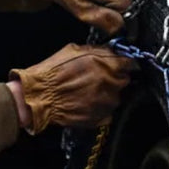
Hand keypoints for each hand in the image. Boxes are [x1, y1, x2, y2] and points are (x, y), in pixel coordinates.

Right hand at [9, 43, 135, 134]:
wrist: (39, 97)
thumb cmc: (52, 73)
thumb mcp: (73, 50)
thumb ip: (95, 51)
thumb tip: (107, 51)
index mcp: (106, 64)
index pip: (130, 62)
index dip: (125, 63)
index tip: (120, 63)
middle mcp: (111, 83)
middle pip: (124, 79)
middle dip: (115, 77)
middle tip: (99, 77)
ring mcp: (107, 102)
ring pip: (117, 96)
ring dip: (107, 93)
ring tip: (89, 91)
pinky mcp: (101, 117)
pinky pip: (108, 111)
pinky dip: (101, 107)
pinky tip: (86, 103)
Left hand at [32, 0, 131, 34]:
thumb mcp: (76, 8)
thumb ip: (99, 18)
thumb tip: (119, 27)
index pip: (127, 7)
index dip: (121, 19)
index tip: (112, 26)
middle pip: (128, 0)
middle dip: (117, 11)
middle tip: (99, 12)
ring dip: (115, 2)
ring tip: (97, 0)